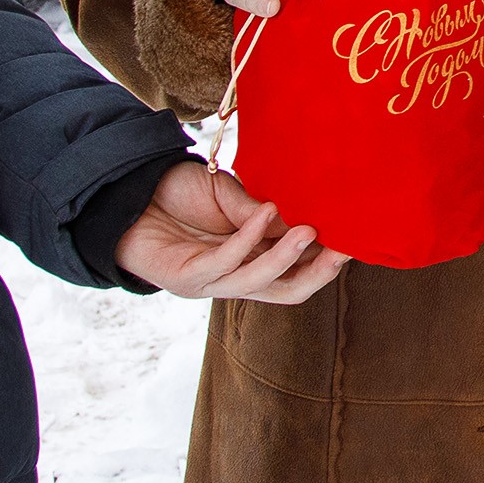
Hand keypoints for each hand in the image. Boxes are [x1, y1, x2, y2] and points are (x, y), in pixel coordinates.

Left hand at [115, 161, 349, 301]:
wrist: (127, 193)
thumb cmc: (176, 193)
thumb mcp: (224, 192)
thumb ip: (255, 206)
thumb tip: (296, 212)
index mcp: (250, 258)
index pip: (296, 268)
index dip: (325, 259)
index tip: (356, 238)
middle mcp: (235, 276)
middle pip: (287, 290)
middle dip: (318, 273)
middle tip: (347, 249)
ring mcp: (212, 282)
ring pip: (261, 282)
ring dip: (288, 258)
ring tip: (311, 232)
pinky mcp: (187, 279)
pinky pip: (226, 261)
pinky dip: (249, 238)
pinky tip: (267, 214)